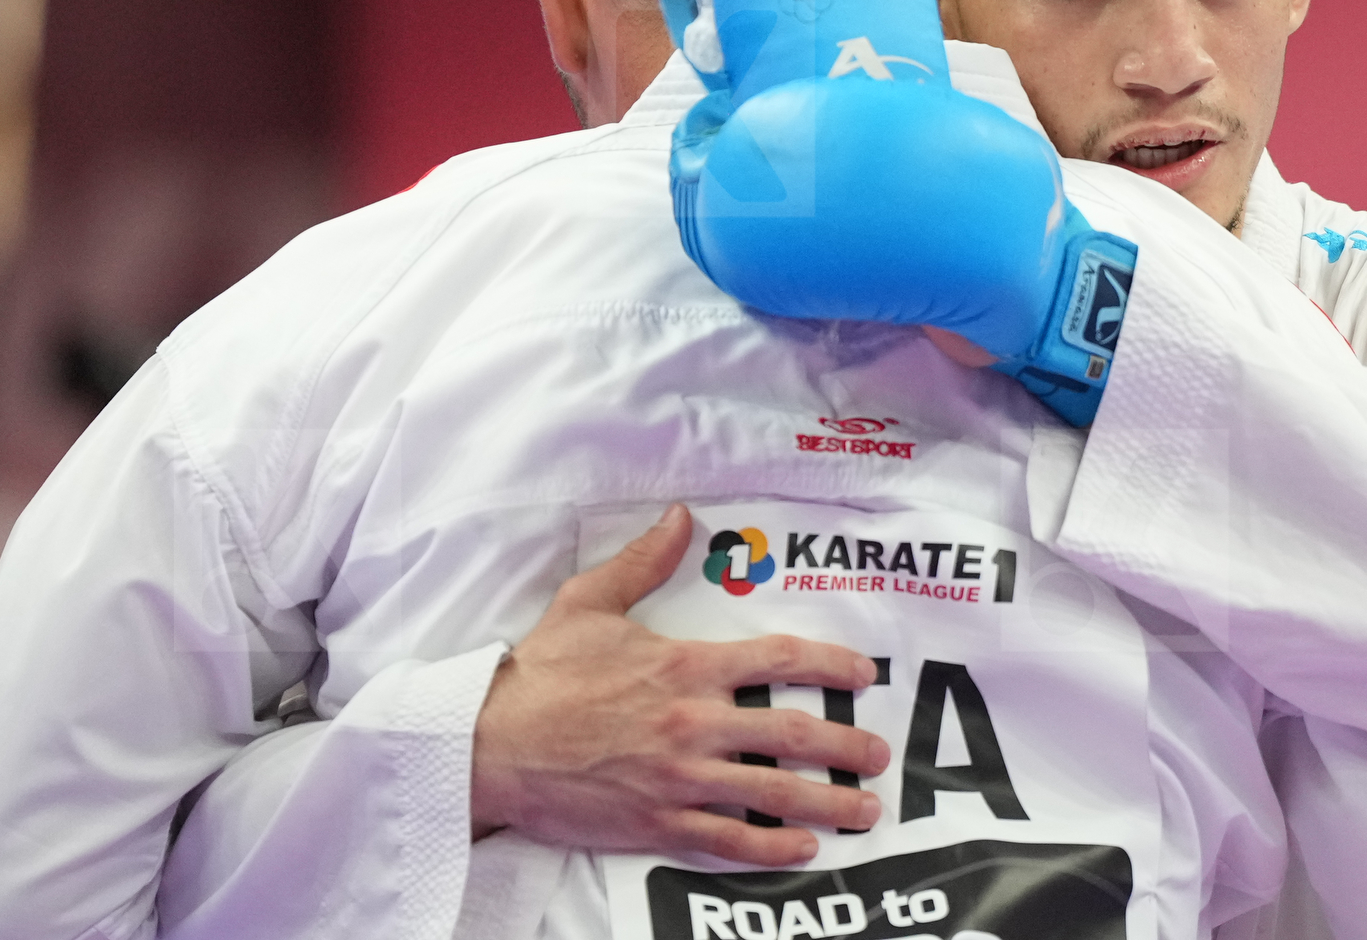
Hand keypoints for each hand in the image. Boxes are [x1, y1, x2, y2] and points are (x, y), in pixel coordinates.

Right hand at [470, 504, 887, 863]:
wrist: (487, 746)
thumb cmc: (538, 675)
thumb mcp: (589, 603)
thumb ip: (643, 561)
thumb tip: (680, 516)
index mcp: (685, 666)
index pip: (778, 661)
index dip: (830, 665)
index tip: (863, 675)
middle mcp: (692, 724)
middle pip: (793, 736)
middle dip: (847, 748)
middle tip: (878, 757)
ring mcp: (677, 780)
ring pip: (772, 795)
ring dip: (827, 805)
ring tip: (863, 812)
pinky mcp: (654, 823)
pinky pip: (727, 841)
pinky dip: (771, 847)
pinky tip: (803, 849)